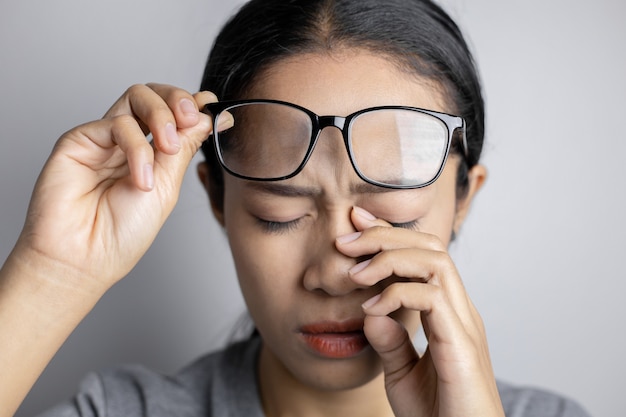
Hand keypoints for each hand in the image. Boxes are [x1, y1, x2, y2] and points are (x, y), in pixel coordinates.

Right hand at [15, 83, 221, 291]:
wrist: (86, 259)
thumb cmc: (123, 233)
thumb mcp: (167, 187)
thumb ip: (184, 148)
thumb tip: (210, 117)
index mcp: (151, 154)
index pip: (173, 114)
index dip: (193, 105)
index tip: (214, 108)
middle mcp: (127, 141)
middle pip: (154, 94)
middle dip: (178, 99)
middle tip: (191, 118)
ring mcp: (103, 138)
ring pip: (136, 96)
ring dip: (162, 116)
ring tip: (168, 149)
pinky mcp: (79, 140)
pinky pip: (117, 123)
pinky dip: (137, 148)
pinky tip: (140, 178)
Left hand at [336, 207, 503, 416]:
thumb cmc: (438, 416)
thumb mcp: (402, 374)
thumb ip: (390, 342)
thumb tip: (371, 313)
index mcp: (448, 314)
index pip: (424, 257)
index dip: (390, 235)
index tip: (355, 224)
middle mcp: (461, 312)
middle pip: (431, 247)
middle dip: (386, 235)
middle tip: (346, 238)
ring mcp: (464, 325)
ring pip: (436, 262)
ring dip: (390, 258)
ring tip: (355, 273)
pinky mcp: (461, 346)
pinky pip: (433, 298)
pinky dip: (397, 294)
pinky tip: (371, 307)